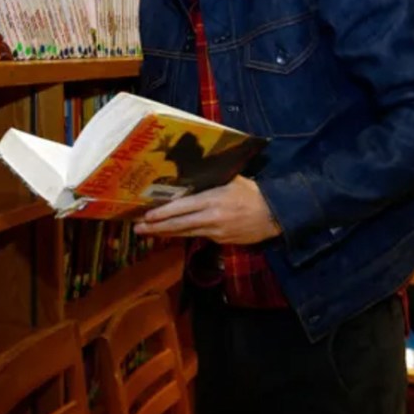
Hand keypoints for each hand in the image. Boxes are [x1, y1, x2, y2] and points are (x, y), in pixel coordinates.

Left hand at [134, 176, 281, 244]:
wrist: (275, 215)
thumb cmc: (253, 192)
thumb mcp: (232, 179)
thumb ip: (211, 179)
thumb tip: (191, 173)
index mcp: (214, 199)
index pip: (183, 207)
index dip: (163, 213)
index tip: (146, 215)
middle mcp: (212, 217)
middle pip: (179, 224)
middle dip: (156, 227)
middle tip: (137, 228)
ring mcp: (216, 231)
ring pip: (185, 233)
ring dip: (165, 233)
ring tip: (147, 233)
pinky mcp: (221, 240)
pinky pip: (198, 236)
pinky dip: (182, 234)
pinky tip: (170, 234)